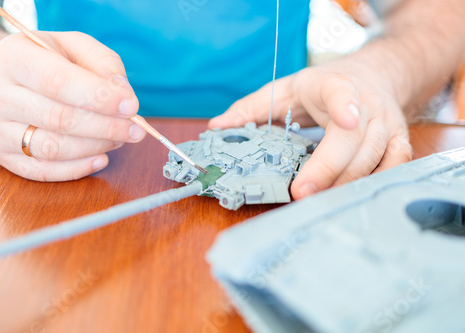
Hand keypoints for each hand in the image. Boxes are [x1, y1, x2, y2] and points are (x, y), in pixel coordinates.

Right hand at [0, 31, 145, 180]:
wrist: (0, 75)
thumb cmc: (47, 60)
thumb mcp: (75, 46)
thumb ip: (103, 64)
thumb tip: (125, 96)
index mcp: (15, 59)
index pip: (59, 81)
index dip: (100, 97)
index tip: (132, 106)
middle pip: (60, 119)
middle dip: (107, 127)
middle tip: (136, 130)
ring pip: (53, 148)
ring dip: (96, 147)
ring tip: (119, 138)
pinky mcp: (1, 155)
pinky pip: (43, 171)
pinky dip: (78, 169)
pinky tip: (101, 158)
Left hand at [209, 60, 411, 199]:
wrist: (374, 76)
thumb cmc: (323, 87)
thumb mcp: (285, 89)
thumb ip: (251, 108)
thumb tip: (217, 126)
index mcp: (334, 86)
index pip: (341, 92)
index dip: (345, 105)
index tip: (345, 118)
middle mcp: (366, 105)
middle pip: (354, 139)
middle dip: (329, 168)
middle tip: (302, 192)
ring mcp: (387, 124)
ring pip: (374, 158)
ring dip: (345, 184)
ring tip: (318, 202)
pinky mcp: (399, 142)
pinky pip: (393, 168)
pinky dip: (372, 185)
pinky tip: (348, 197)